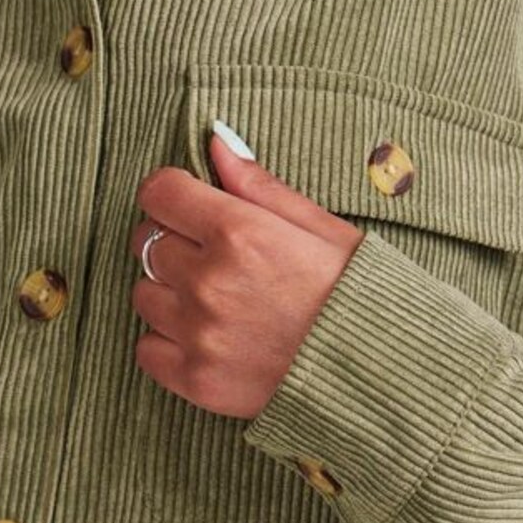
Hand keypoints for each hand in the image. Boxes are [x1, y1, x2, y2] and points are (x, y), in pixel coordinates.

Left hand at [130, 126, 364, 420]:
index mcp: (239, 233)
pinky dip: (167, 342)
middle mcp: (209, 281)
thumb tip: (216, 142)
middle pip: (147, 241)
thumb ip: (259, 185)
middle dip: (174, 240)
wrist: (378, 373)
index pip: (159, 192)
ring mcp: (199, 334)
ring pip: (143, 294)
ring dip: (169, 291)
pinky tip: (206, 336)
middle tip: (213, 256)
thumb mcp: (321, 226)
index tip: (190, 203)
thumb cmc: (356, 295)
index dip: (173, 193)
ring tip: (215, 299)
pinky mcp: (196, 380)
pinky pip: (146, 349)